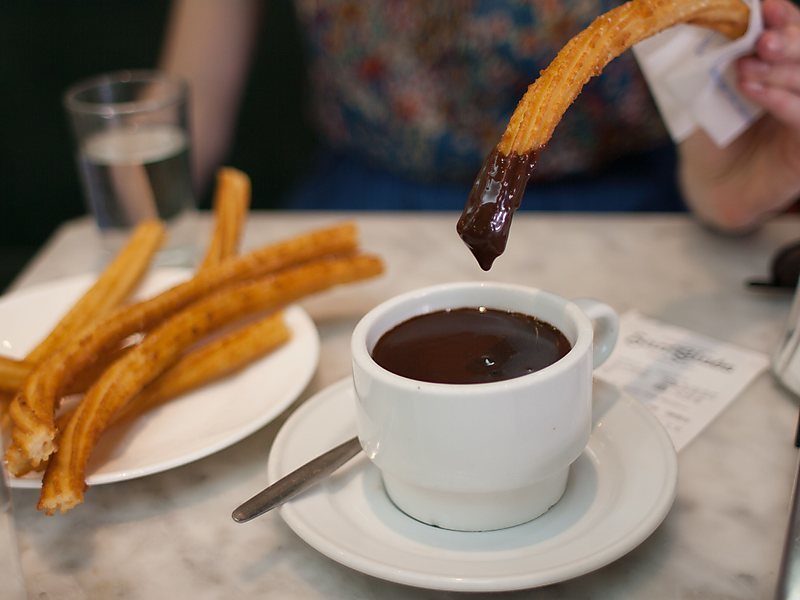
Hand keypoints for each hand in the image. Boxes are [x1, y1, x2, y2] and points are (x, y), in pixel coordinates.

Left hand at [679, 0, 799, 231]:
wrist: (711, 184)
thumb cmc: (709, 135)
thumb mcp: (704, 93)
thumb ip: (709, 62)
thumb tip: (698, 23)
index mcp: (780, 63)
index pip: (790, 30)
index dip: (782, 16)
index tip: (764, 6)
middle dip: (788, 40)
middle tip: (761, 41)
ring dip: (780, 70)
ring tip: (746, 70)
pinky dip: (780, 100)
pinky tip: (754, 91)